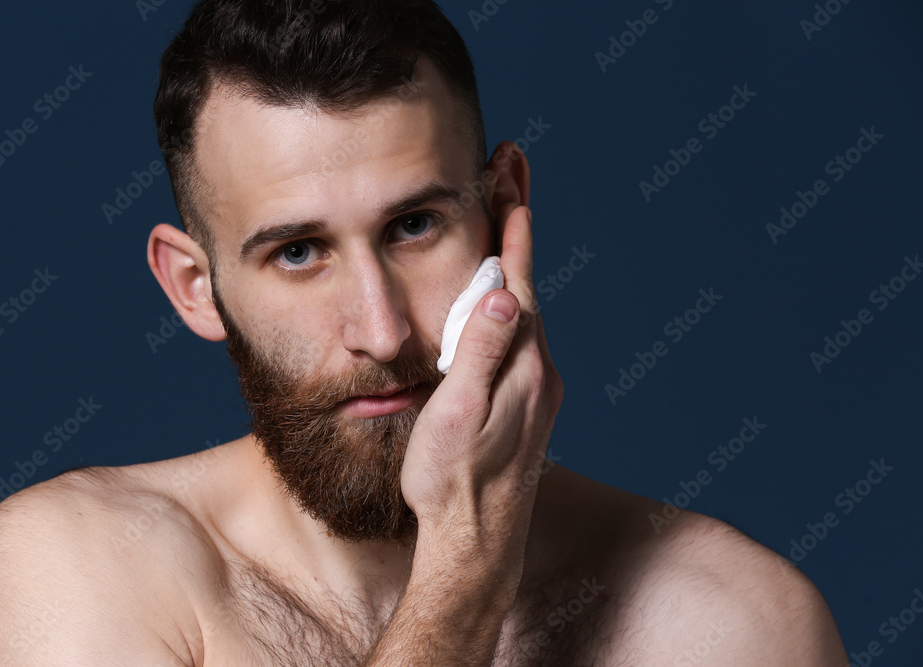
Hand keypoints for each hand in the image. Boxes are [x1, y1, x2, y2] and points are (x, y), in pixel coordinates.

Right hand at [401, 204, 563, 565]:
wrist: (477, 544)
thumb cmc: (452, 482)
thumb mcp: (456, 416)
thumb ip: (479, 355)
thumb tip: (502, 296)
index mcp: (523, 367)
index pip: (518, 280)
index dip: (513, 227)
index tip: (512, 177)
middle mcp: (541, 373)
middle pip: (528, 287)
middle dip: (517, 231)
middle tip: (509, 180)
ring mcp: (540, 391)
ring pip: (526, 313)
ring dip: (514, 267)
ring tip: (503, 225)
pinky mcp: (531, 407)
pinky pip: (523, 339)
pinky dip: (511, 306)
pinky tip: (500, 302)